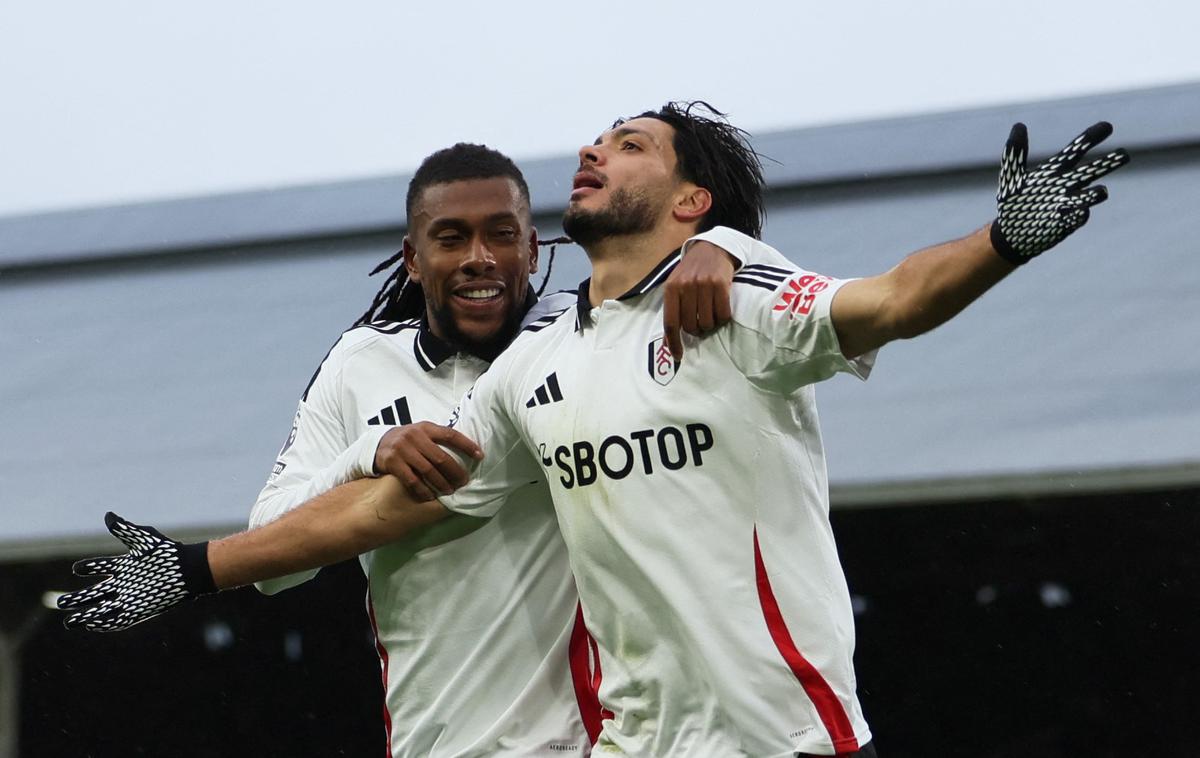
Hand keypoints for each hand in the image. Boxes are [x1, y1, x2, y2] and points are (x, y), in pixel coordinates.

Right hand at [57, 512, 215, 631]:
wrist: (188, 571)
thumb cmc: (167, 554)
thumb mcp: (143, 540)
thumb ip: (124, 529)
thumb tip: (108, 515)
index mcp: (125, 565)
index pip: (102, 567)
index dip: (89, 568)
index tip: (76, 569)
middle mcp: (125, 583)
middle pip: (96, 594)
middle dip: (77, 599)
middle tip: (61, 603)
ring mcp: (130, 598)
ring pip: (102, 610)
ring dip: (86, 617)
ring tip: (69, 622)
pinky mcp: (138, 611)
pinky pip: (118, 620)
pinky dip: (104, 624)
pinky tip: (91, 625)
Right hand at [374, 422, 482, 500]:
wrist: (377, 443)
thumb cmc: (408, 440)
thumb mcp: (422, 432)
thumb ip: (438, 438)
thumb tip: (467, 449)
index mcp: (426, 428)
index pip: (450, 435)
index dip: (467, 445)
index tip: (480, 456)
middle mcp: (414, 437)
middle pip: (441, 457)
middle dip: (455, 472)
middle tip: (464, 482)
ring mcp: (402, 450)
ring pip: (428, 470)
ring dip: (441, 483)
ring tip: (450, 491)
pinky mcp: (392, 463)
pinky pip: (412, 480)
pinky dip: (423, 490)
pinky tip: (430, 496)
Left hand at [662, 241, 737, 360]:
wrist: (711, 249)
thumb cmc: (691, 272)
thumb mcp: (675, 286)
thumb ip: (672, 311)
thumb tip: (667, 343)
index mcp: (671, 289)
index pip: (670, 323)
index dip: (674, 342)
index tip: (678, 356)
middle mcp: (686, 286)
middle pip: (691, 326)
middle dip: (696, 330)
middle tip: (700, 323)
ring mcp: (704, 284)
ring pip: (708, 322)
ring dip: (710, 324)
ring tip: (710, 314)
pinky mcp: (721, 284)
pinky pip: (723, 314)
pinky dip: (723, 317)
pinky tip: (721, 309)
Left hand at [991, 121, 1129, 263]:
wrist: (1011, 234)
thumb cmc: (1015, 202)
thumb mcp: (1012, 176)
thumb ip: (1014, 153)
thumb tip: (1018, 125)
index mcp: (1055, 171)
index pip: (1076, 150)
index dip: (1090, 138)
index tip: (1107, 126)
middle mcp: (1066, 186)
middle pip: (1090, 172)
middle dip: (1106, 164)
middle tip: (1123, 154)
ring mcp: (1067, 206)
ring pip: (1087, 198)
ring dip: (1093, 195)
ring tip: (1102, 191)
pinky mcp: (1064, 226)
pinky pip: (1076, 219)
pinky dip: (1078, 216)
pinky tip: (1080, 213)